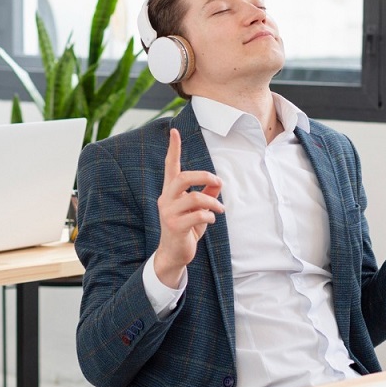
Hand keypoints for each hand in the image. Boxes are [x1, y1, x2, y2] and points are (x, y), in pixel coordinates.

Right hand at [154, 129, 223, 285]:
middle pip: (183, 177)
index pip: (170, 166)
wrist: (174, 255)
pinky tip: (211, 220)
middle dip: (203, 176)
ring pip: (194, 197)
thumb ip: (206, 194)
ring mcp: (168, 213)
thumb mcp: (198, 210)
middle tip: (217, 181)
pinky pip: (198, 214)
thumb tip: (218, 182)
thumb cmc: (187, 229)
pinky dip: (209, 216)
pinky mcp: (175, 226)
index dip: (173, 149)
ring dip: (212, 202)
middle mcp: (166, 199)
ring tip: (219, 210)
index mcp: (170, 192)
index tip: (174, 131)